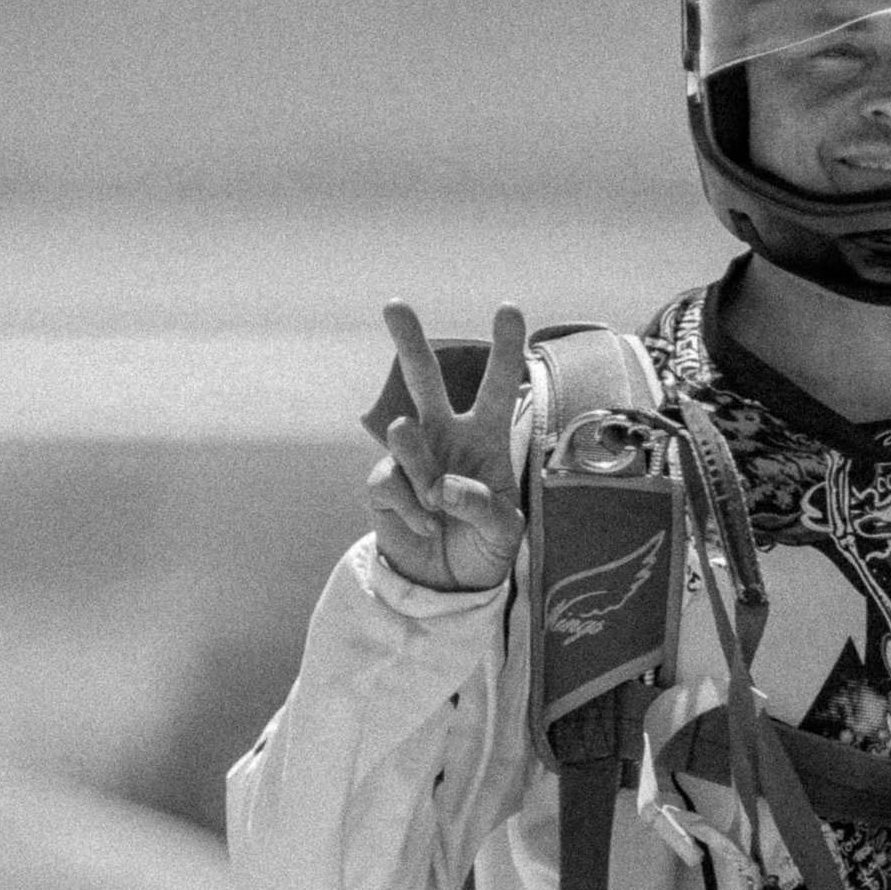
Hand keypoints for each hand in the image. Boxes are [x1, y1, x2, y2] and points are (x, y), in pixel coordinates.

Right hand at [368, 300, 528, 591]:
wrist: (449, 584)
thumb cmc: (486, 546)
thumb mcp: (504, 531)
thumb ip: (483, 506)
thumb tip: (442, 485)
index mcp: (485, 437)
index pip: (497, 387)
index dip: (504, 350)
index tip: (508, 308)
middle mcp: (445, 436)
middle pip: (424, 379)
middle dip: (409, 342)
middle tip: (394, 305)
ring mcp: (410, 457)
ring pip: (404, 433)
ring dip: (421, 465)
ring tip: (437, 499)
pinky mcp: (382, 484)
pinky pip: (392, 483)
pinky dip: (413, 509)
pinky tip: (426, 525)